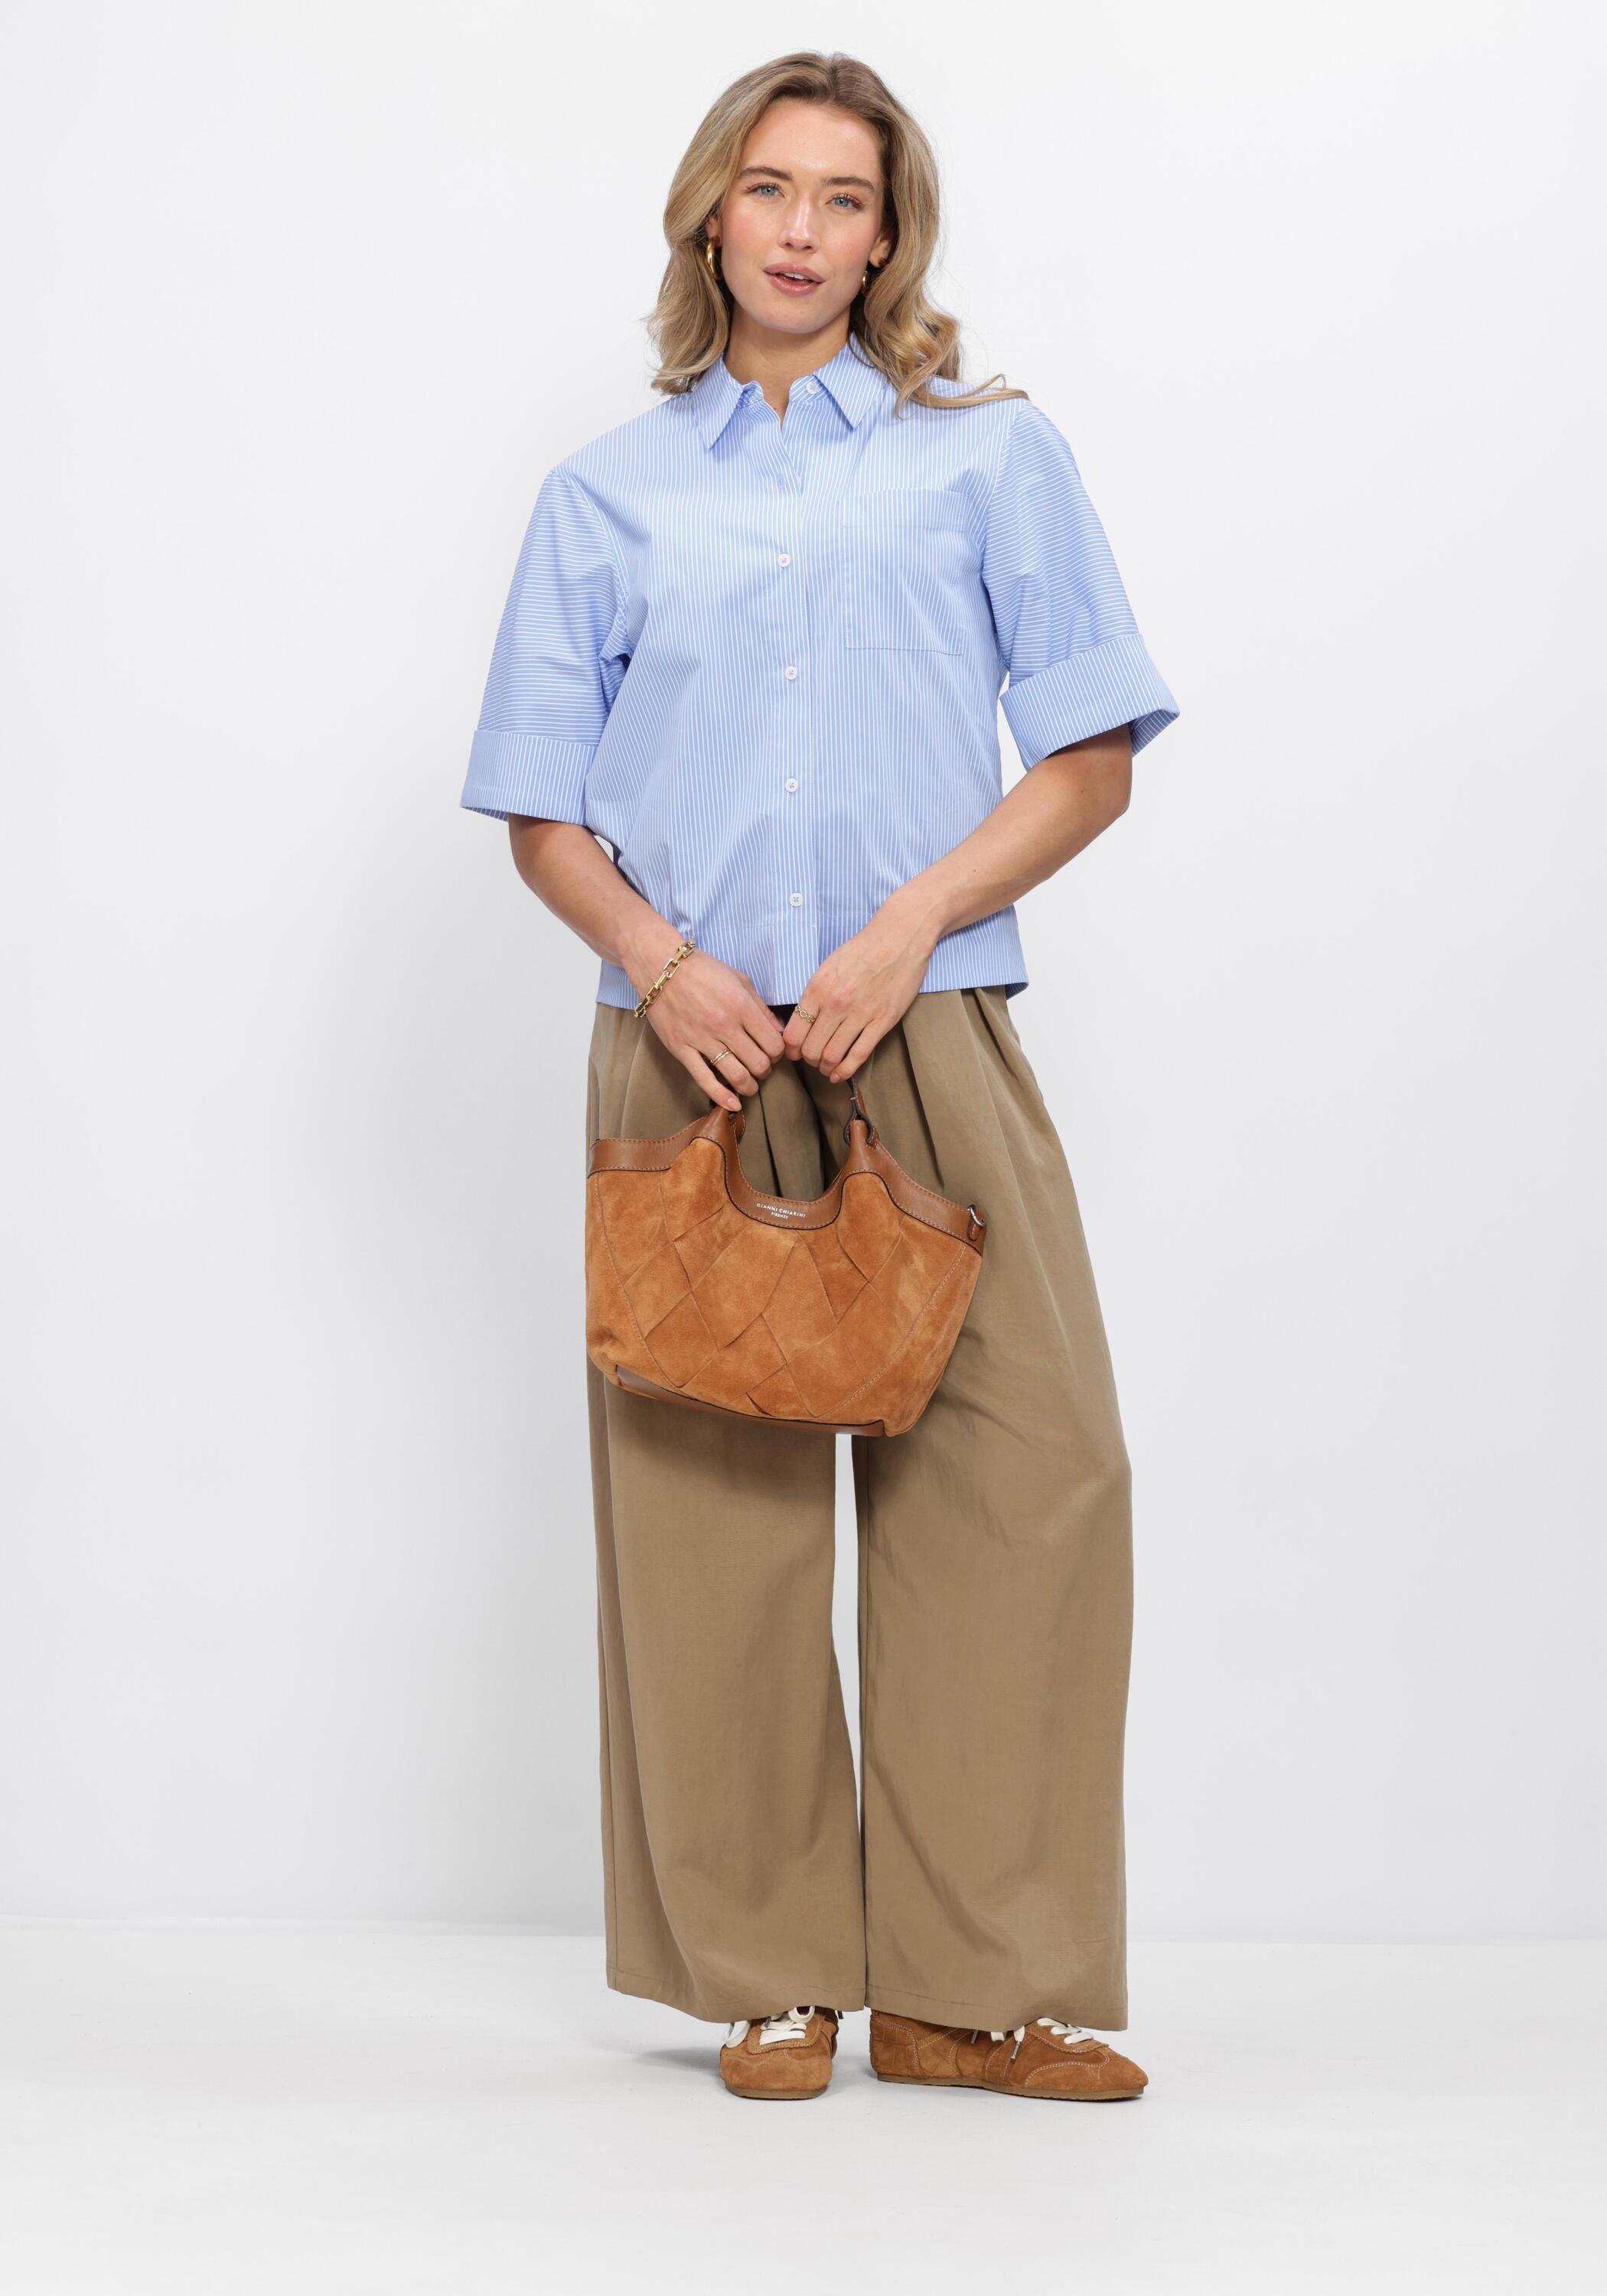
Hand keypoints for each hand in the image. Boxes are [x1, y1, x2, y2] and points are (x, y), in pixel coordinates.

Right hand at [630, 941, 785, 1113]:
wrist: (660, 967)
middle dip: (766, 1070)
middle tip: (762, 1066)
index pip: (774, 1043)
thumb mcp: (739, 980)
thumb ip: (761, 1007)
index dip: (779, 1052)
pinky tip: (734, 1104)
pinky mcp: (681, 1049)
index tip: (773, 1051)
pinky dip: (722, 1097)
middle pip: (759, 1063)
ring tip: (750, 1084)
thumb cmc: (703, 970)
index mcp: (741, 1006)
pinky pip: (704, 1080)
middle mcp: (724, 1025)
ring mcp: (701, 1039)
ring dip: (749, 1086)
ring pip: (736, 1076)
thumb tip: (779, 1031)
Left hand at [780, 894, 937, 1079]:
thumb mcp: (828, 967)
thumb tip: (802, 1022)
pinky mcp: (883, 1021)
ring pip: (832, 1056)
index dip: (790, 1050)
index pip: (793, 1033)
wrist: (899, 938)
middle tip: (811, 1060)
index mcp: (818, 989)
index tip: (794, 1052)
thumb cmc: (862, 950)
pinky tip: (840, 1074)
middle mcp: (836, 1004)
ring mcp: (860, 1014)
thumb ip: (814, 995)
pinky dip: (846, 1070)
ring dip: (825, 1067)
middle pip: (811, 1049)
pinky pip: (859, 1055)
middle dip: (808, 1060)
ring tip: (826, 1067)